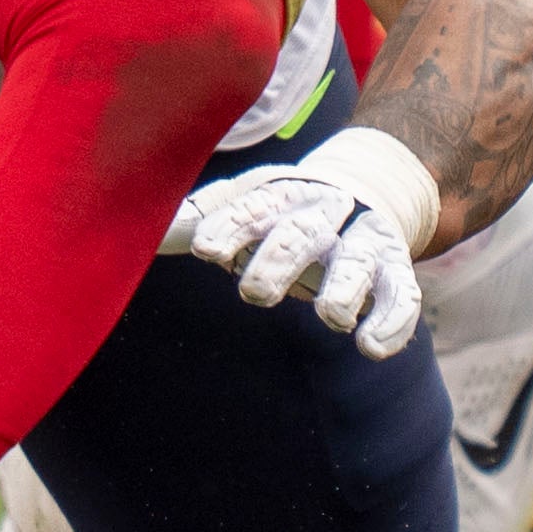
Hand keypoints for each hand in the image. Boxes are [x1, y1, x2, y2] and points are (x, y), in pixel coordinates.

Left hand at [164, 129, 433, 356]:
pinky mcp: (396, 270)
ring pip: (355, 262)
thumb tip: (131, 240)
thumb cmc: (285, 210)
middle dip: (278, 262)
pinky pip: (401, 295)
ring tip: (331, 315)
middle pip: (300, 235)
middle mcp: (323, 215)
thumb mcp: (246, 204)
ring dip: (343, 288)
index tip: (206, 249)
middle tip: (254, 293)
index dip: (230, 227)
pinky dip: (391, 322)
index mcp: (280, 196)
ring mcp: (363, 242)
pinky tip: (370, 347)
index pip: (251, 207)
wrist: (371, 184)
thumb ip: (198, 221)